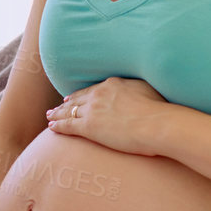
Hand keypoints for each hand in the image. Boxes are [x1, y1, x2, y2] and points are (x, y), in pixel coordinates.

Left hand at [44, 77, 168, 154]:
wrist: (156, 123)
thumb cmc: (160, 111)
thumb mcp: (149, 91)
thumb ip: (139, 90)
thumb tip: (141, 93)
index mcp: (113, 84)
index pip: (93, 90)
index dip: (82, 94)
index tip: (75, 97)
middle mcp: (99, 94)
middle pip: (78, 98)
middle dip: (66, 103)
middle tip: (58, 105)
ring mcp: (93, 109)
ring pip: (69, 110)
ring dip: (58, 113)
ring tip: (50, 115)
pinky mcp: (89, 126)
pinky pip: (68, 124)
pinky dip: (58, 125)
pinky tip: (51, 126)